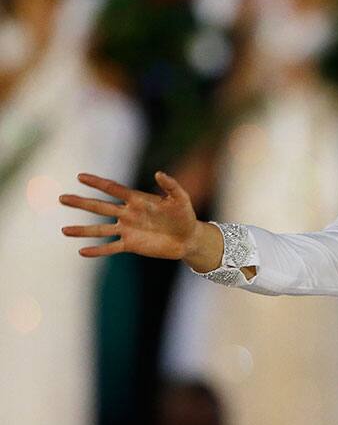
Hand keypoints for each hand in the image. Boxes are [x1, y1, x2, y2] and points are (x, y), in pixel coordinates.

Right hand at [59, 171, 201, 261]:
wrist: (188, 238)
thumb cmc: (184, 215)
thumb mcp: (180, 198)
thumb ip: (171, 186)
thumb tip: (158, 173)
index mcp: (137, 200)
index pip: (113, 189)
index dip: (98, 183)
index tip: (80, 176)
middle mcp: (128, 213)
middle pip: (100, 207)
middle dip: (81, 203)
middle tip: (62, 198)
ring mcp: (127, 229)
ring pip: (100, 230)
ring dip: (83, 230)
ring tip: (64, 230)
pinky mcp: (131, 245)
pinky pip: (111, 247)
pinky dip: (98, 250)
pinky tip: (82, 252)